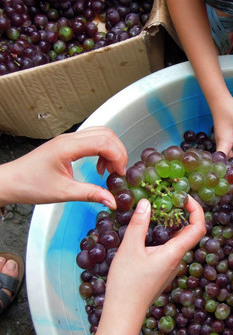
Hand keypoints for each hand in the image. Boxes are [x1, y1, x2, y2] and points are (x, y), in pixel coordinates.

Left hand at [0, 127, 127, 208]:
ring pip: (101, 133)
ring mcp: (69, 139)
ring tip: (110, 169)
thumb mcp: (64, 192)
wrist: (10, 182)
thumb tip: (112, 201)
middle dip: (118, 152)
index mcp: (68, 147)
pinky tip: (99, 166)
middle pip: (106, 134)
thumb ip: (91, 194)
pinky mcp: (68, 143)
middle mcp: (70, 139)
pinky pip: (93, 139)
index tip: (120, 173)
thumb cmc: (30, 185)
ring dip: (112, 150)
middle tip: (118, 172)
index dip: (118, 156)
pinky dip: (103, 150)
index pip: (104, 142)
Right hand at [105, 197, 205, 308]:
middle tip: (169, 199)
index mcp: (175, 253)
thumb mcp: (129, 248)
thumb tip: (146, 203)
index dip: (196, 210)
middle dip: (183, 213)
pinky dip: (165, 235)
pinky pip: (170, 248)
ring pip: (179, 240)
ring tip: (158, 210)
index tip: (185, 198)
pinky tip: (150, 230)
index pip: (198, 227)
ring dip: (172, 224)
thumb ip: (139, 224)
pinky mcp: (163, 270)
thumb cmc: (127, 283)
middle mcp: (178, 259)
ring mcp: (171, 266)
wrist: (123, 312)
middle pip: (190, 232)